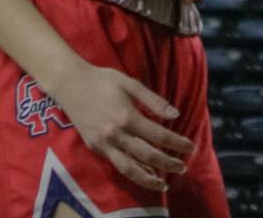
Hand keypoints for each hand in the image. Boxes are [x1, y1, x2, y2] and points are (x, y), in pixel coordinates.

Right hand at [55, 61, 194, 192]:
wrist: (71, 84)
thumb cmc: (103, 80)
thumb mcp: (130, 83)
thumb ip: (153, 100)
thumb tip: (175, 114)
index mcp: (127, 116)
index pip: (158, 135)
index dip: (176, 142)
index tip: (190, 147)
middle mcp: (116, 134)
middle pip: (147, 155)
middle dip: (167, 163)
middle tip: (183, 167)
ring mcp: (104, 144)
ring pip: (130, 168)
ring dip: (148, 178)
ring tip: (163, 183)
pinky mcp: (95, 148)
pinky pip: (117, 164)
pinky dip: (132, 172)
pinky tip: (143, 174)